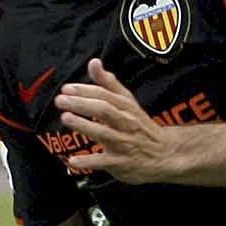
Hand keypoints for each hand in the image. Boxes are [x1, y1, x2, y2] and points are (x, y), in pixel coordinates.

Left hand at [53, 59, 183, 181]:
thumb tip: (93, 62)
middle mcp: (126, 123)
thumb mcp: (128, 103)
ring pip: (104, 133)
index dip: (85, 90)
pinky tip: (72, 161)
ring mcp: (124, 143)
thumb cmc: (140, 126)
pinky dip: (89, 162)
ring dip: (84, 125)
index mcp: (126, 107)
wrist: (165, 154)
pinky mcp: (121, 163)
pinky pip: (104, 162)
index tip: (66, 88)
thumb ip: (109, 84)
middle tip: (60, 100)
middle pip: (103, 110)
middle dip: (81, 104)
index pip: (104, 95)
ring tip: (66, 118)